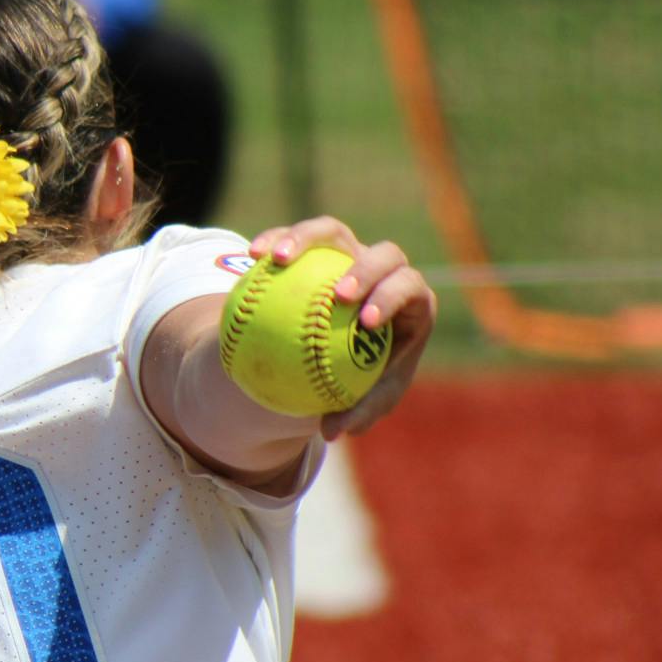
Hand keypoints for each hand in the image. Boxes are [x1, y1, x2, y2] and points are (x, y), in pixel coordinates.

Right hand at [248, 216, 436, 439]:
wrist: (339, 347)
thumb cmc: (363, 376)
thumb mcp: (366, 398)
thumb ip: (356, 411)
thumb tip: (331, 431)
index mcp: (410, 302)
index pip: (410, 288)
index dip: (392, 297)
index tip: (365, 322)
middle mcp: (383, 270)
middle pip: (384, 253)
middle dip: (364, 269)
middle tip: (336, 295)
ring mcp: (349, 253)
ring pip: (332, 231)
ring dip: (306, 238)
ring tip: (277, 258)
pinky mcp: (317, 246)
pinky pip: (294, 237)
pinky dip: (274, 241)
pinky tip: (252, 255)